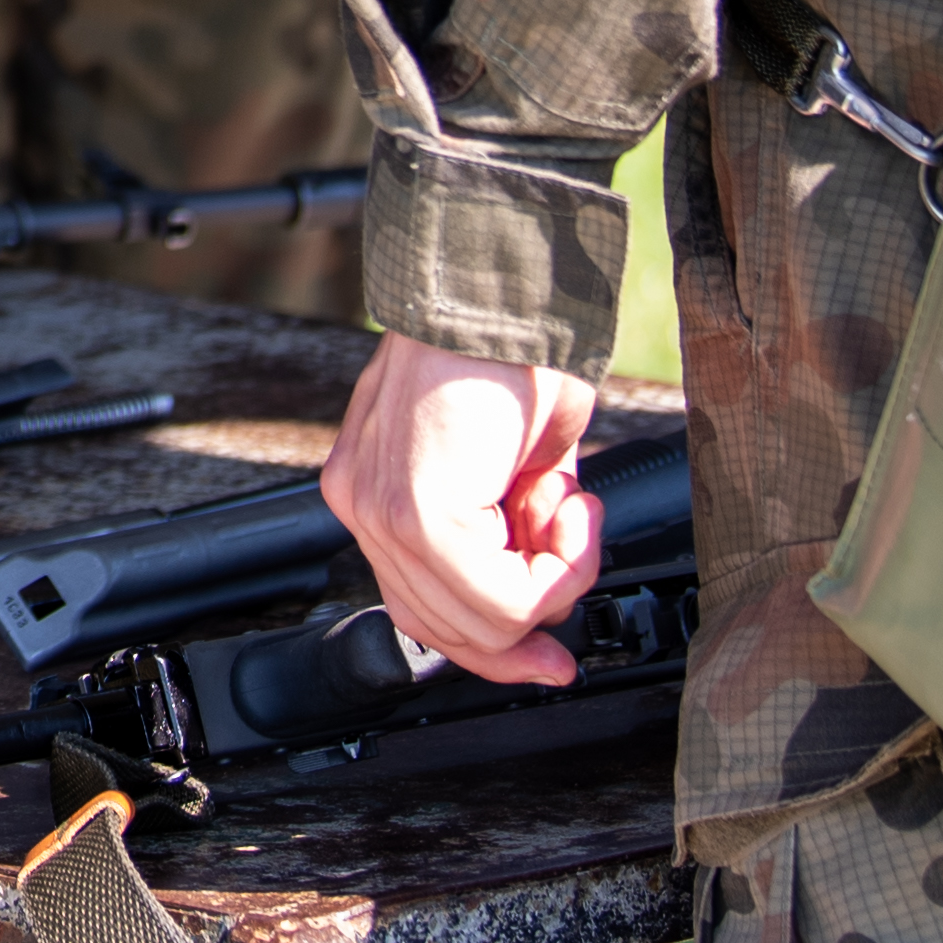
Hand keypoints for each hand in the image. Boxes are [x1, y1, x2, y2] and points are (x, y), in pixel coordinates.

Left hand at [323, 334, 607, 684]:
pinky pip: (506, 598)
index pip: (422, 611)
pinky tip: (570, 504)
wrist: (507, 283)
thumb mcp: (515, 460)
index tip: (550, 659)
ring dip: (559, 575)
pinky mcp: (420, 513)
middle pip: (450, 627)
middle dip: (540, 608)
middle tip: (580, 546)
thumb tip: (541, 596)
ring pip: (486, 621)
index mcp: (375, 490)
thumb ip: (512, 527)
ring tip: (574, 507)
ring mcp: (382, 511)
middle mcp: (363, 504)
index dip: (496, 646)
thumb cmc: (515, 349)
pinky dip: (562, 567)